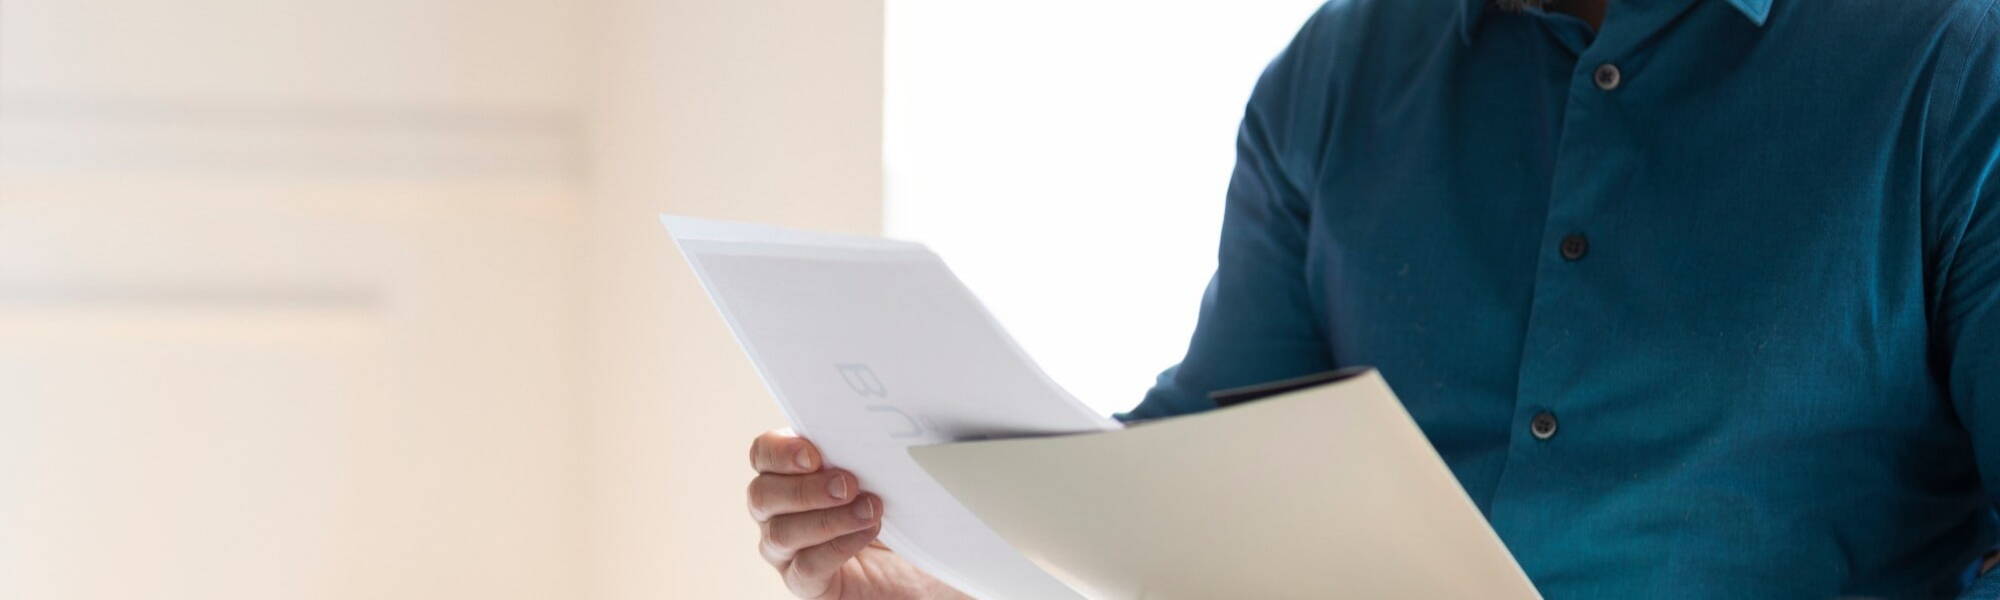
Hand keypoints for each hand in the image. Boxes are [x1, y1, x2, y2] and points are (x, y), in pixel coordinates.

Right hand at [748, 430, 969, 598]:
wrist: (923, 564)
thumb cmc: (903, 512)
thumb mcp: (889, 472)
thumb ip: (871, 449)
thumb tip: (883, 427)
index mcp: (791, 473)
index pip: (763, 453)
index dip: (781, 451)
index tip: (815, 454)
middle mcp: (779, 512)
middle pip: (762, 494)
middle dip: (805, 487)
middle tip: (848, 484)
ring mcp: (788, 552)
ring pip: (780, 533)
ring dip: (827, 518)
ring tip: (869, 509)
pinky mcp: (807, 584)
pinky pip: (805, 567)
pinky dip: (836, 547)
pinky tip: (867, 533)